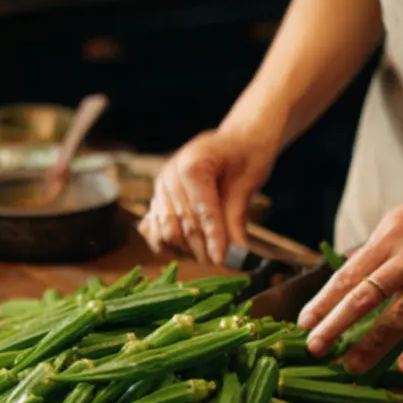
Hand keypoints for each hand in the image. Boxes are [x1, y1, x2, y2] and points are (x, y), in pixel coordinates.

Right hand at [138, 126, 279, 264]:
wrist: (236, 139)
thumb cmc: (246, 155)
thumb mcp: (248, 183)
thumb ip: (236, 218)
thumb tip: (238, 252)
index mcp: (192, 164)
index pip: (201, 210)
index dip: (213, 237)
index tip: (222, 260)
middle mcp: (170, 175)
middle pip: (182, 224)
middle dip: (201, 247)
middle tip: (218, 263)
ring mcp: (161, 186)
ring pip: (166, 229)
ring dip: (185, 248)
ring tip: (206, 255)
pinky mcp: (159, 197)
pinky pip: (154, 227)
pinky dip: (167, 242)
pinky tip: (185, 249)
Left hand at [297, 168, 402, 372]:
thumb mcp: (401, 215)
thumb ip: (375, 246)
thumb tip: (348, 266)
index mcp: (389, 238)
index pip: (348, 275)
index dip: (324, 301)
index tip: (304, 321)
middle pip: (364, 298)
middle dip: (336, 325)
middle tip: (314, 348)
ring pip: (398, 317)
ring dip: (372, 345)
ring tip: (350, 367)